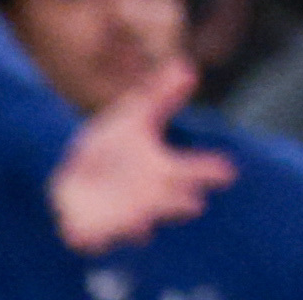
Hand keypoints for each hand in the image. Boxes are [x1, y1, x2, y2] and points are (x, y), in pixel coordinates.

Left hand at [47, 63, 235, 251]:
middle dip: (181, 202)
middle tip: (194, 202)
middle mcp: (148, 197)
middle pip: (173, 202)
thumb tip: (186, 64)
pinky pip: (94, 237)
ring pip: (138, 223)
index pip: (194, 171)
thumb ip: (160, 95)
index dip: (211, 171)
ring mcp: (121, 215)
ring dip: (141, 224)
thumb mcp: (134, 117)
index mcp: (164, 170)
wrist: (73, 181)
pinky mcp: (91, 229)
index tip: (229, 171)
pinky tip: (92, 236)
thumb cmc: (113, 148)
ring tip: (145, 223)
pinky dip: (94, 238)